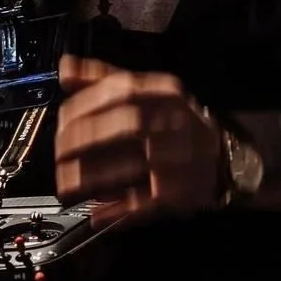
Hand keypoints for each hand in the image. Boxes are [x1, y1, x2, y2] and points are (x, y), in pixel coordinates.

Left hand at [54, 55, 222, 228]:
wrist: (221, 156)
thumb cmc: (172, 121)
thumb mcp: (143, 92)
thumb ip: (101, 80)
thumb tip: (65, 68)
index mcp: (162, 93)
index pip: (121, 91)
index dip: (86, 107)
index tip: (61, 122)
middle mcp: (175, 122)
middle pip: (127, 126)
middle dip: (85, 142)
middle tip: (59, 154)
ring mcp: (181, 158)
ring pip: (134, 166)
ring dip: (94, 177)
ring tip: (66, 185)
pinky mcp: (182, 192)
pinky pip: (147, 202)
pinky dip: (118, 209)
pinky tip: (96, 213)